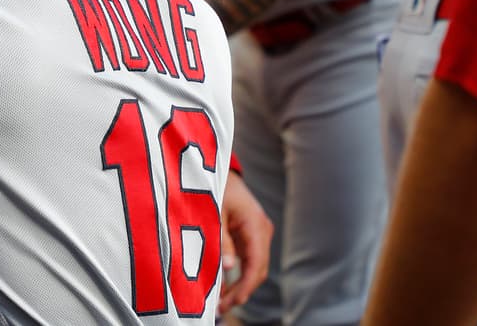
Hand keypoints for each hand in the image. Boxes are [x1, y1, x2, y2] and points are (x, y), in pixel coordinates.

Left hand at [219, 170, 272, 313]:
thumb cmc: (214, 187)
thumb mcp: (214, 212)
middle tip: (220, 308)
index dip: (245, 287)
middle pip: (257, 270)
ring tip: (220, 301)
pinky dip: (238, 273)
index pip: (256, 264)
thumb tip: (230, 268)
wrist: (218, 169)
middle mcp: (262, 230)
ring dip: (239, 284)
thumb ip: (222, 239)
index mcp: (255, 224)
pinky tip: (224, 285)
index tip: (232, 302)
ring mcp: (259, 233)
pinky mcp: (251, 235)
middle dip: (241, 291)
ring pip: (254, 267)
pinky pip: (249, 259)